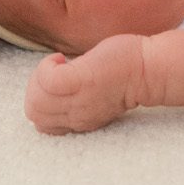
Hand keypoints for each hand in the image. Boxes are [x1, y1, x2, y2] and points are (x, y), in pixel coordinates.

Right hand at [24, 35, 147, 134]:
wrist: (150, 71)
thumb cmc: (124, 74)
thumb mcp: (95, 98)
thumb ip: (75, 100)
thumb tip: (53, 85)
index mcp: (79, 120)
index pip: (41, 125)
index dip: (39, 101)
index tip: (56, 83)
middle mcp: (77, 116)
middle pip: (34, 112)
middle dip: (34, 88)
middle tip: (54, 71)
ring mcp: (79, 100)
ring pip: (36, 100)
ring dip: (38, 77)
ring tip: (57, 65)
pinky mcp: (83, 81)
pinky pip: (48, 81)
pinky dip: (46, 67)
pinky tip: (60, 59)